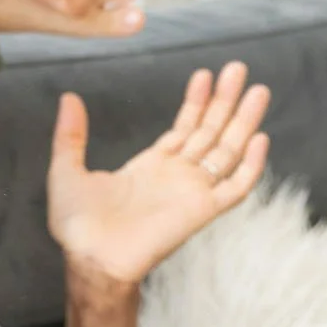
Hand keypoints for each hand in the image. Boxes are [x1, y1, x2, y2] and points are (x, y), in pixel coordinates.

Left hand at [48, 63, 271, 289]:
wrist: (90, 257)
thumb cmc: (77, 225)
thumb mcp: (67, 170)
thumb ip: (70, 135)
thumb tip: (68, 98)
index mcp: (151, 166)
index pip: (184, 128)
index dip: (196, 102)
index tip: (205, 74)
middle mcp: (176, 176)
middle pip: (211, 132)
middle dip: (225, 100)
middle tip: (238, 68)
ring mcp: (191, 191)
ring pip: (227, 150)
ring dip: (243, 121)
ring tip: (257, 90)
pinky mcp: (202, 210)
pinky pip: (235, 187)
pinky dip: (250, 166)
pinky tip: (259, 138)